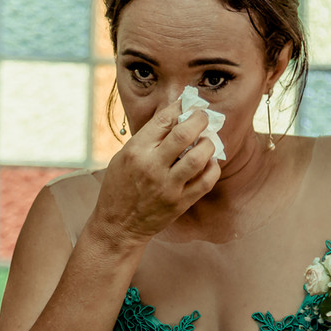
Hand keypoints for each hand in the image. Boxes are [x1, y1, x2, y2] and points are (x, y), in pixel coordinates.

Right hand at [89, 99, 220, 245]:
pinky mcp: (180, 202)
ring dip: (209, 143)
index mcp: (136, 151)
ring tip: (207, 140)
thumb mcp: (123, 157)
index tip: (188, 103)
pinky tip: (209, 162)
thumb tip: (174, 117)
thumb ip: (147, 139)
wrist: (118, 226)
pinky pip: (206, 180)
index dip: (180, 107)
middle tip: (203, 117)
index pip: (164, 120)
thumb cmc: (119, 188)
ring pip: (200, 156)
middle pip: (185, 133)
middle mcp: (152, 167)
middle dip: (200, 119)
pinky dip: (212, 167)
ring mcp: (168, 186)